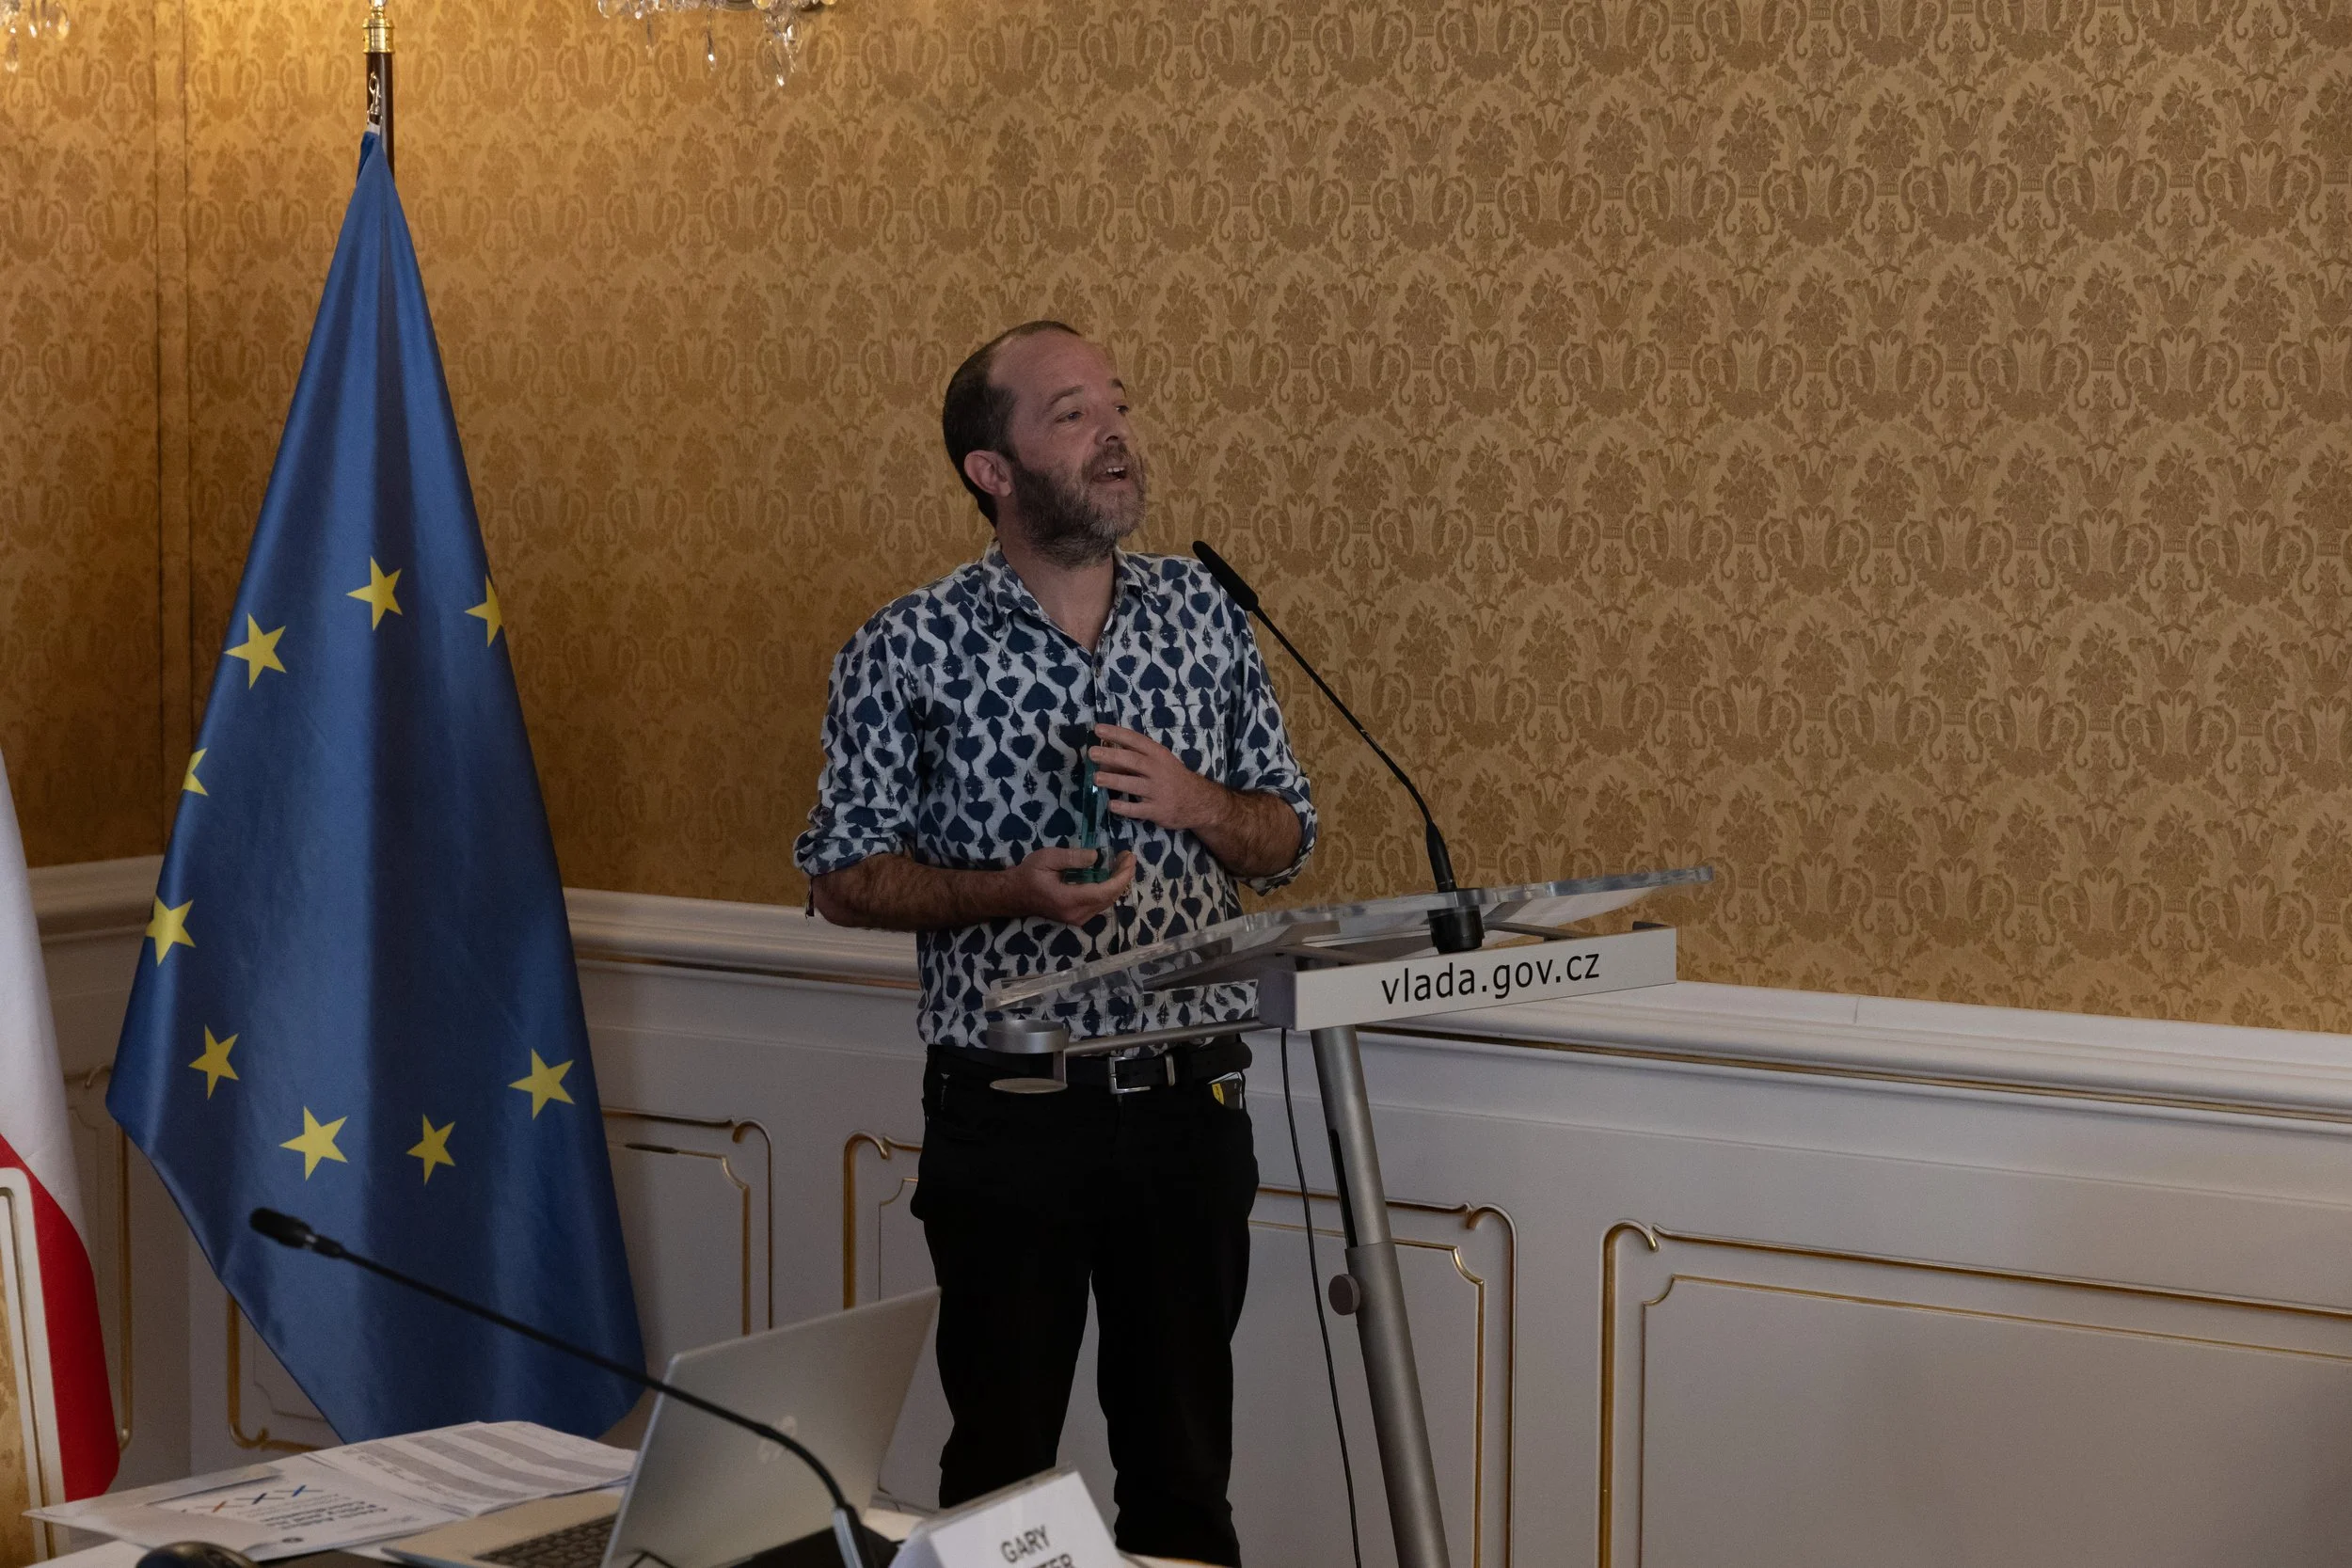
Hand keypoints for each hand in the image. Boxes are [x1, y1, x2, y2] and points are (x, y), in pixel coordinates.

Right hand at [1005, 846, 1135, 924]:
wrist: (1014, 894)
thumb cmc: (1029, 874)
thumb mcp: (1048, 858)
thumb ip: (1072, 858)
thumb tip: (1096, 857)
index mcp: (1069, 900)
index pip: (1105, 891)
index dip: (1121, 876)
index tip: (1129, 858)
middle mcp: (1077, 914)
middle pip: (1110, 897)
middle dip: (1123, 877)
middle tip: (1128, 856)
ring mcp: (1078, 918)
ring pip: (1107, 902)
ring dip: (1118, 883)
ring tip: (1122, 863)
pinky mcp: (1078, 917)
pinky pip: (1100, 904)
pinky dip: (1109, 889)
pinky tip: (1111, 875)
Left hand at [1089, 723, 1228, 834]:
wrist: (1198, 801)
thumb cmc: (1172, 778)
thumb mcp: (1158, 763)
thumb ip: (1134, 759)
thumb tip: (1105, 757)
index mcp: (1158, 754)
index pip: (1135, 740)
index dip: (1116, 733)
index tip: (1098, 729)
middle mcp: (1158, 770)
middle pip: (1133, 761)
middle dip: (1112, 755)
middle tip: (1092, 753)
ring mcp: (1158, 791)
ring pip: (1133, 785)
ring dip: (1114, 780)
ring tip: (1096, 778)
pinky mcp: (1157, 810)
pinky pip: (1138, 810)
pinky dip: (1124, 808)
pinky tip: (1111, 805)